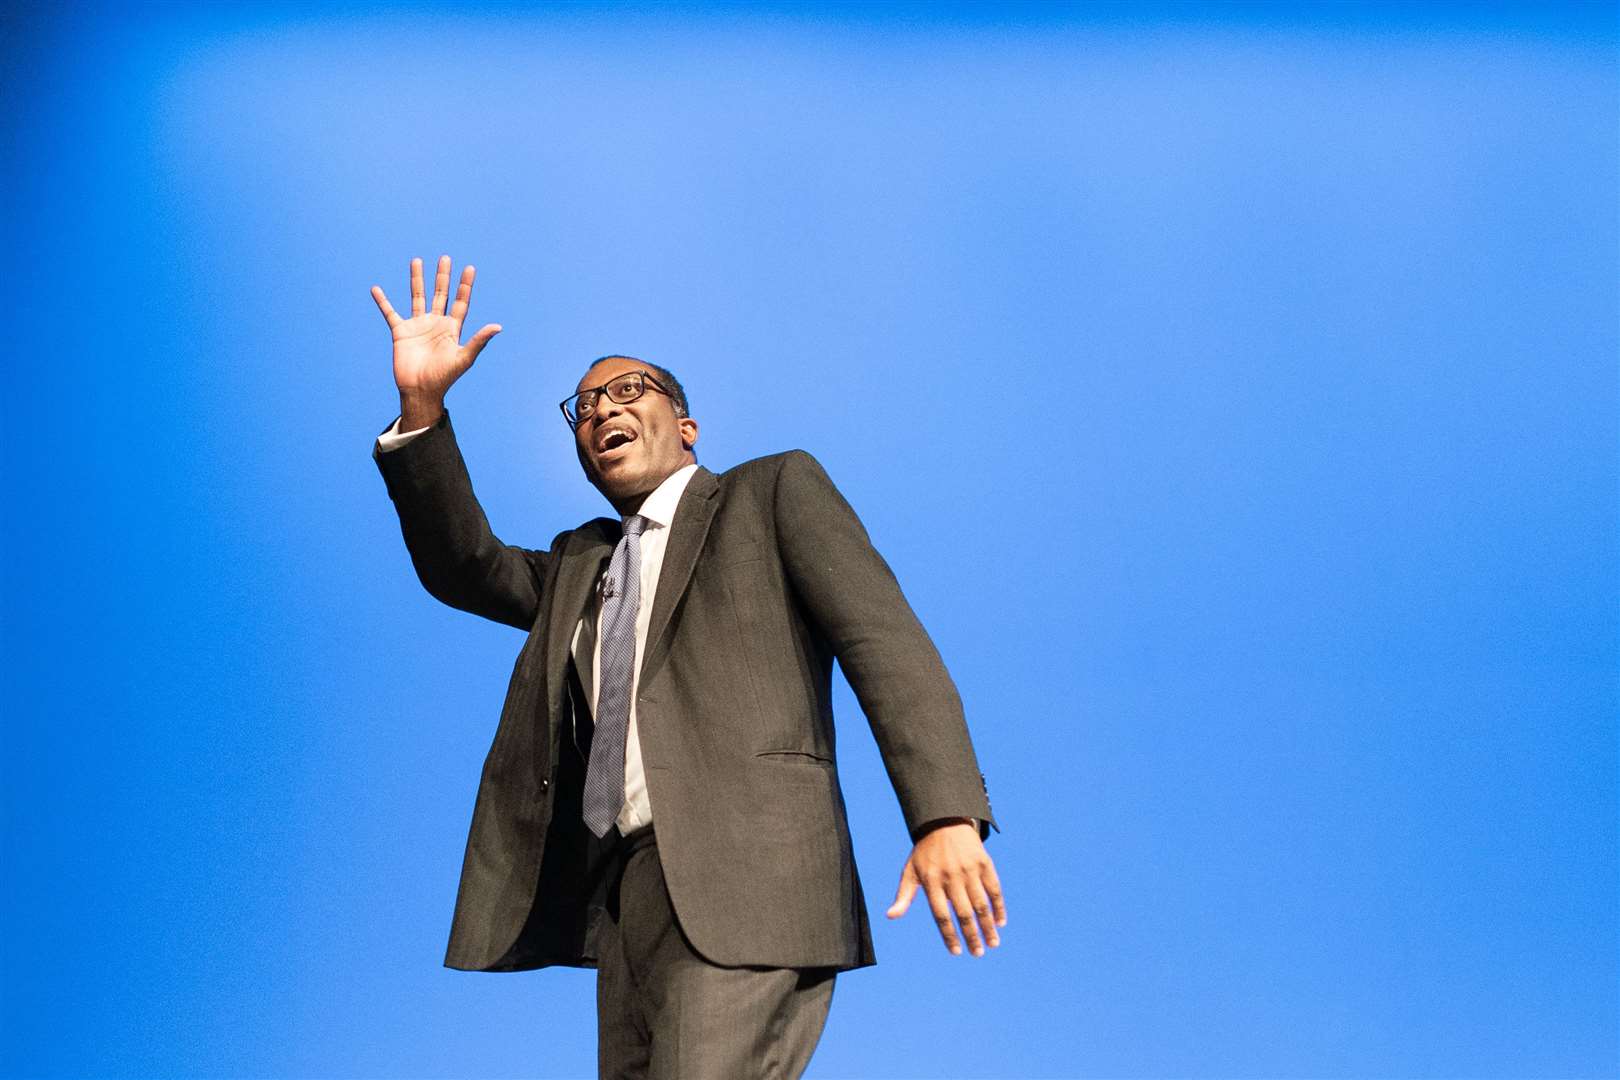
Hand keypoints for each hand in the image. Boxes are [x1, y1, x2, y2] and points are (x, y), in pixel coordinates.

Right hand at [370, 255, 501, 423]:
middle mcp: (436, 323)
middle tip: (445, 258)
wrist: (420, 391)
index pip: (460, 302)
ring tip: (417, 261)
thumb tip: (498, 326)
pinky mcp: (401, 332)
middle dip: (443, 277)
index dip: (465, 286)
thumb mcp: (464, 358)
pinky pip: (390, 313)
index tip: (469, 268)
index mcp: (452, 328)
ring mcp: (418, 326)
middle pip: (440, 294)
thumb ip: (479, 341)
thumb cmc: (444, 378)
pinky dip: (382, 301)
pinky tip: (376, 289)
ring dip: (417, 279)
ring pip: (417, 297)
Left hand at [886, 818, 1005, 956]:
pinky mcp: (984, 863)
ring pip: (981, 905)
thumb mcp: (910, 871)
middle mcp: (951, 877)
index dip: (949, 935)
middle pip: (963, 914)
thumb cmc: (925, 852)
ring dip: (988, 927)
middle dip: (972, 937)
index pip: (941, 915)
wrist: (944, 822)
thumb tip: (890, 916)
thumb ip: (903, 896)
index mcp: (932, 881)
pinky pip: (994, 889)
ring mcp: (969, 870)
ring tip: (992, 944)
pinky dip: (998, 907)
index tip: (957, 952)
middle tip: (978, 953)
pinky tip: (1000, 922)